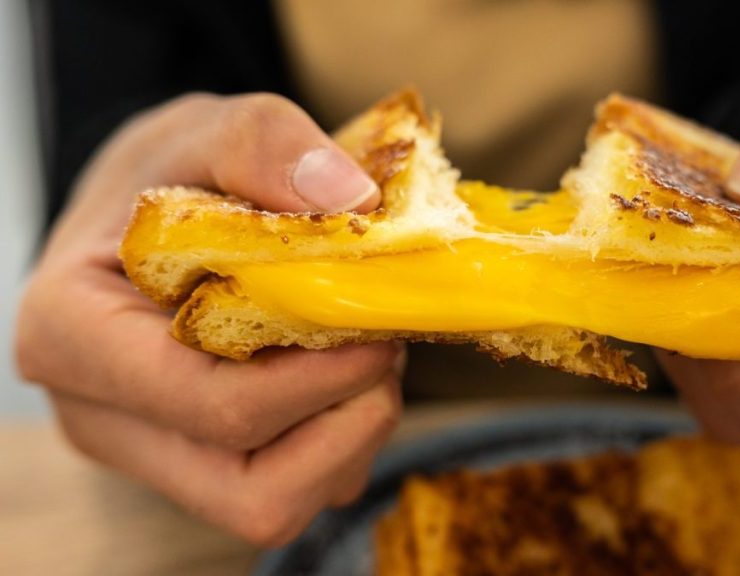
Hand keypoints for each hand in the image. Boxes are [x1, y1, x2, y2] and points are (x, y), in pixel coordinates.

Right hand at [16, 93, 401, 545]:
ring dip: (352, 433)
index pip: (209, 406)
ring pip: (278, 504)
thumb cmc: (166, 175)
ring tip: (364, 350)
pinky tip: (342, 370)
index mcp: (72, 337)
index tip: (377, 329)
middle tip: (382, 341)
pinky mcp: (202, 466)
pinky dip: (342, 440)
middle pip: (253, 487)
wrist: (149, 212)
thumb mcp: (203, 128)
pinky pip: (292, 489)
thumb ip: (263, 143)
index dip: (316, 380)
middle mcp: (103, 417)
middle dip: (347, 418)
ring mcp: (154, 453)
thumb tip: (349, 201)